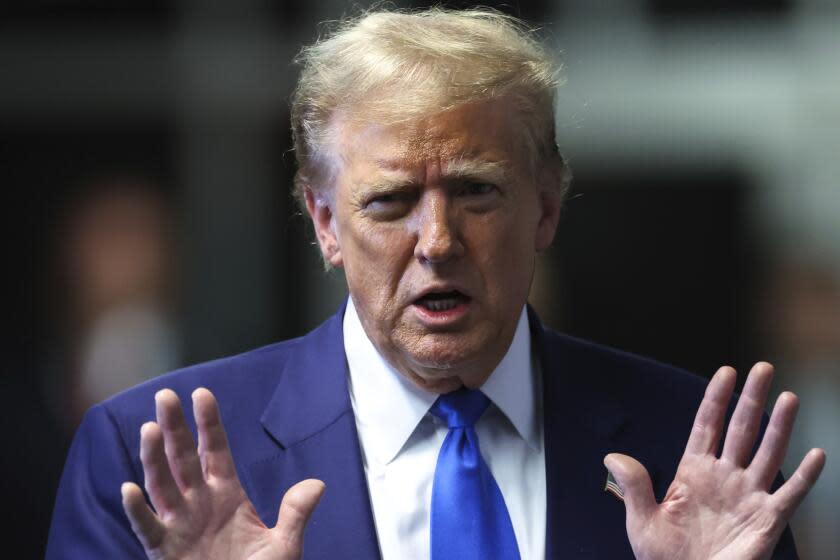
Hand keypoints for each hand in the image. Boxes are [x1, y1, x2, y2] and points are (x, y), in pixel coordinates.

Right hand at [121, 388, 324, 559]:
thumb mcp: (283, 547)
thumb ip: (295, 514)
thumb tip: (317, 484)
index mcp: (227, 495)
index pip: (215, 451)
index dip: (208, 423)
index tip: (202, 393)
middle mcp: (199, 504)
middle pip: (183, 458)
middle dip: (174, 427)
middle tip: (165, 395)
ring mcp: (179, 525)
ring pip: (162, 485)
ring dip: (153, 459)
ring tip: (149, 429)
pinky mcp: (164, 551)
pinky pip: (148, 528)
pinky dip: (138, 510)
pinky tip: (131, 489)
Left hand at [605, 362, 825, 559]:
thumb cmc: (664, 557)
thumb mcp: (642, 521)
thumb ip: (635, 487)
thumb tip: (612, 456)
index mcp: (693, 472)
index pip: (707, 425)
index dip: (716, 398)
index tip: (726, 371)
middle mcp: (724, 477)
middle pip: (741, 430)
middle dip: (751, 400)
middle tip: (763, 368)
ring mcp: (747, 496)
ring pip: (768, 454)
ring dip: (779, 427)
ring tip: (788, 397)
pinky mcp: (766, 521)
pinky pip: (789, 495)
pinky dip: (805, 477)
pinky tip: (816, 454)